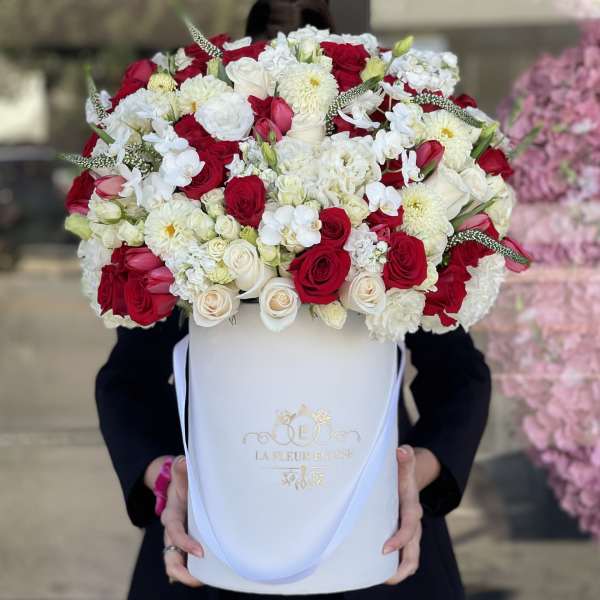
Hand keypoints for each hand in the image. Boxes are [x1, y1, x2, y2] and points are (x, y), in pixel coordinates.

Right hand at [158, 457, 204, 586]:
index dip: (185, 543)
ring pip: (176, 562)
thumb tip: (182, 462)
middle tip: (196, 580)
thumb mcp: (180, 473)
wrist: (178, 484)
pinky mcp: (187, 541)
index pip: (174, 532)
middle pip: (170, 556)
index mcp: (171, 515)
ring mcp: (179, 538)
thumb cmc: (183, 480)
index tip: (200, 551)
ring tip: (203, 581)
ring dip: (187, 574)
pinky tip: (211, 574)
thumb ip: (181, 469)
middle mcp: (172, 531)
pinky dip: (195, 569)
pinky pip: (187, 559)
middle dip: (180, 570)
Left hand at [383, 446, 423, 584]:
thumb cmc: (401, 475)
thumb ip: (405, 459)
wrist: (409, 480)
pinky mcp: (402, 537)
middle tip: (386, 579)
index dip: (399, 540)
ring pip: (409, 559)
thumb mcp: (403, 466)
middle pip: (414, 553)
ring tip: (379, 580)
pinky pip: (401, 556)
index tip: (385, 549)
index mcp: (412, 509)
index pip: (409, 528)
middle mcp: (413, 525)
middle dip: (402, 568)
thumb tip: (402, 450)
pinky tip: (374, 571)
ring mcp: (409, 534)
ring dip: (397, 572)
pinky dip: (392, 567)